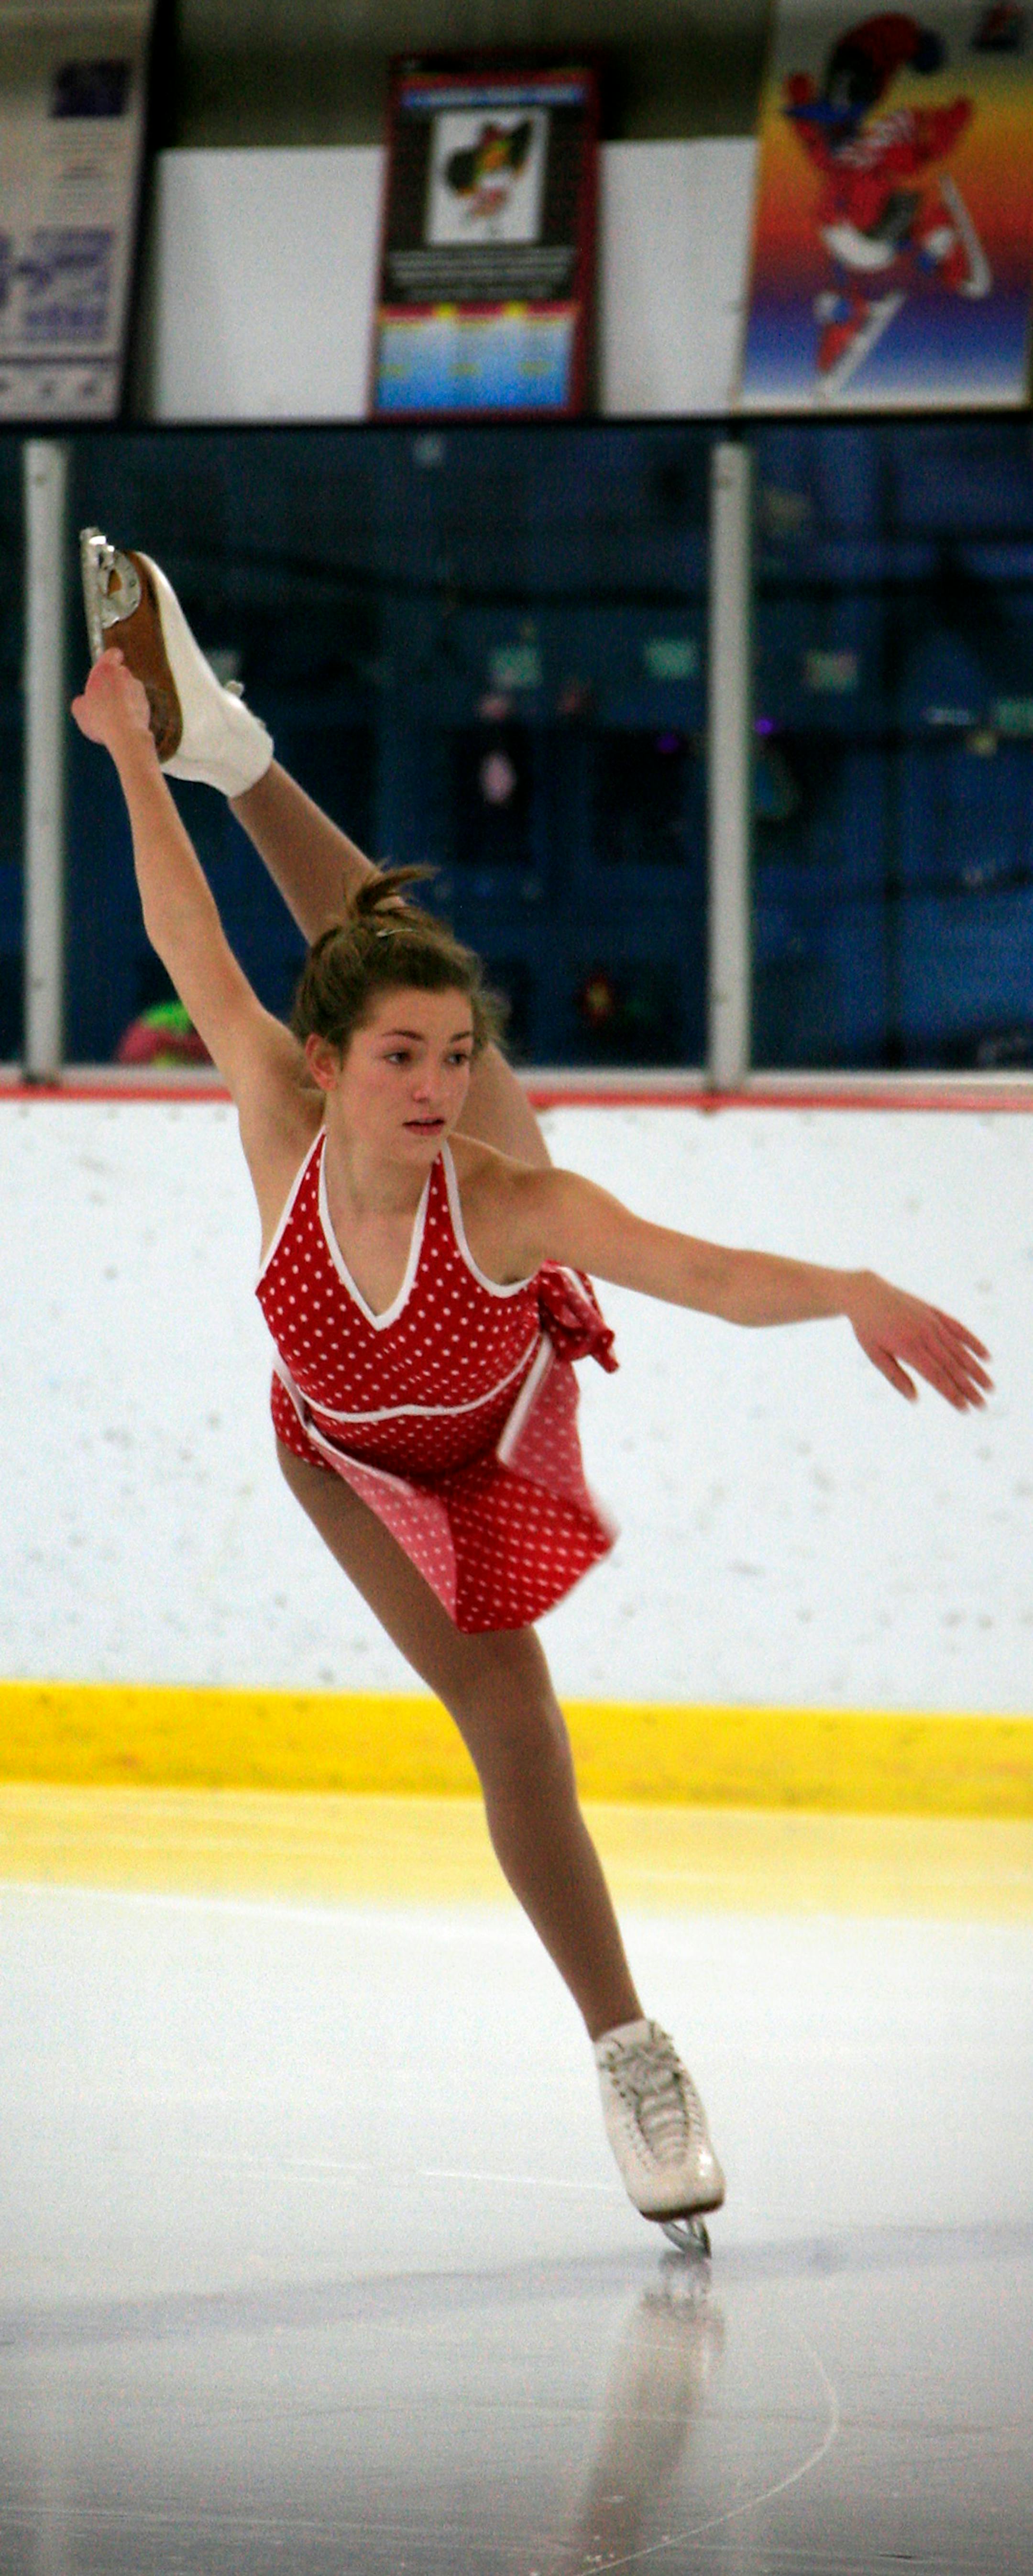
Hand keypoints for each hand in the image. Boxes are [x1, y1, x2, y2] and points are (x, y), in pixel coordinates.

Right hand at [71, 648, 155, 763]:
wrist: (125, 734)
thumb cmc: (99, 718)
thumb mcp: (79, 709)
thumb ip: (81, 700)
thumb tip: (83, 702)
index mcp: (106, 669)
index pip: (113, 653)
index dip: (110, 659)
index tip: (105, 669)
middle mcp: (125, 675)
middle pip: (119, 673)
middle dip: (112, 684)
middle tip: (101, 700)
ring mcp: (138, 689)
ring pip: (128, 689)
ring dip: (121, 698)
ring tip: (111, 716)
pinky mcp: (146, 704)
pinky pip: (135, 704)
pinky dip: (130, 710)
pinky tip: (122, 723)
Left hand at [846, 1271, 991, 1410]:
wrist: (866, 1294)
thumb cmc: (867, 1329)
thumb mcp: (875, 1355)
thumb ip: (895, 1377)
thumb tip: (914, 1399)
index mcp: (908, 1347)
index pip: (935, 1376)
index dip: (951, 1393)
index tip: (964, 1408)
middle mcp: (924, 1334)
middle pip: (951, 1366)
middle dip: (968, 1387)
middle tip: (982, 1405)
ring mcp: (932, 1322)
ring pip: (959, 1349)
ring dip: (976, 1369)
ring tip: (989, 1387)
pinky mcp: (935, 1312)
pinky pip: (958, 1328)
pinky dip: (973, 1341)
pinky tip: (986, 1356)